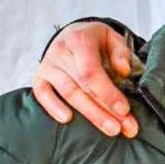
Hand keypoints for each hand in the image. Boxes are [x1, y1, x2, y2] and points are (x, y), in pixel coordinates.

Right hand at [32, 23, 138, 137]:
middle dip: (105, 110)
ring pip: (68, 93)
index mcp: (80, 40)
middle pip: (82, 86)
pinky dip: (53, 107)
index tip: (124, 109)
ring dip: (90, 114)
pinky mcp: (39, 77)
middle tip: (125, 127)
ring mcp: (48, 65)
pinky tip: (67, 120)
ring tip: (111, 129)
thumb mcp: (112, 38)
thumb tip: (124, 70)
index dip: (107, 92)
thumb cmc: (95, 41)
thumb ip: (120, 52)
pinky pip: (42, 94)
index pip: (91, 71)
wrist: (72, 34)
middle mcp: (61, 52)